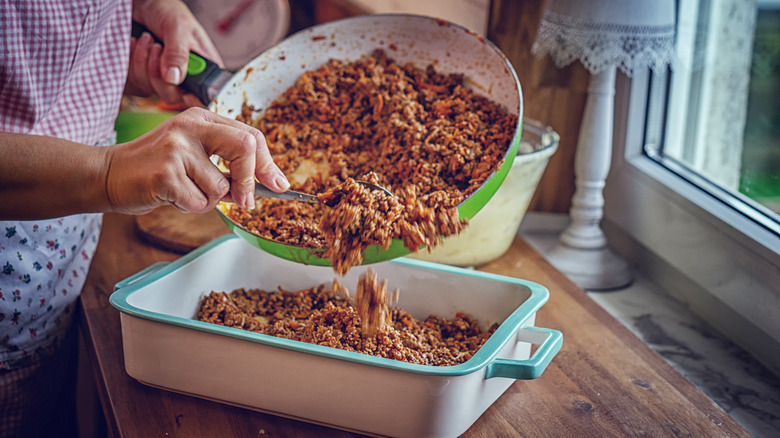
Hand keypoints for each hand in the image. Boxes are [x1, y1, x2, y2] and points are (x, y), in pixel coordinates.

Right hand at [105, 108, 288, 214]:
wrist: (107, 175)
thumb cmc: (156, 168)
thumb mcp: (194, 155)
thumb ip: (227, 163)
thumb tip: (269, 183)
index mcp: (202, 117)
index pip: (250, 134)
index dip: (267, 163)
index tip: (279, 184)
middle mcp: (190, 126)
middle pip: (245, 147)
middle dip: (250, 180)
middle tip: (245, 202)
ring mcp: (176, 147)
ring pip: (220, 187)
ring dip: (207, 200)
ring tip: (183, 191)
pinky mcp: (165, 173)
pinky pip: (199, 202)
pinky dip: (190, 208)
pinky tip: (170, 196)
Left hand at [127, 0, 222, 105]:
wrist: (144, 4)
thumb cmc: (168, 10)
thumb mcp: (178, 26)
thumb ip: (178, 53)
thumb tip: (174, 78)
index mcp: (204, 68)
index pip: (204, 94)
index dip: (193, 98)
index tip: (181, 90)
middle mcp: (186, 77)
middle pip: (173, 97)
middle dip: (158, 73)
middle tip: (156, 47)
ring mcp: (165, 79)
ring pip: (152, 90)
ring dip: (143, 62)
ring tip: (146, 39)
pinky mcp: (147, 77)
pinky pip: (136, 83)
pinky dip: (132, 62)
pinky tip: (136, 44)